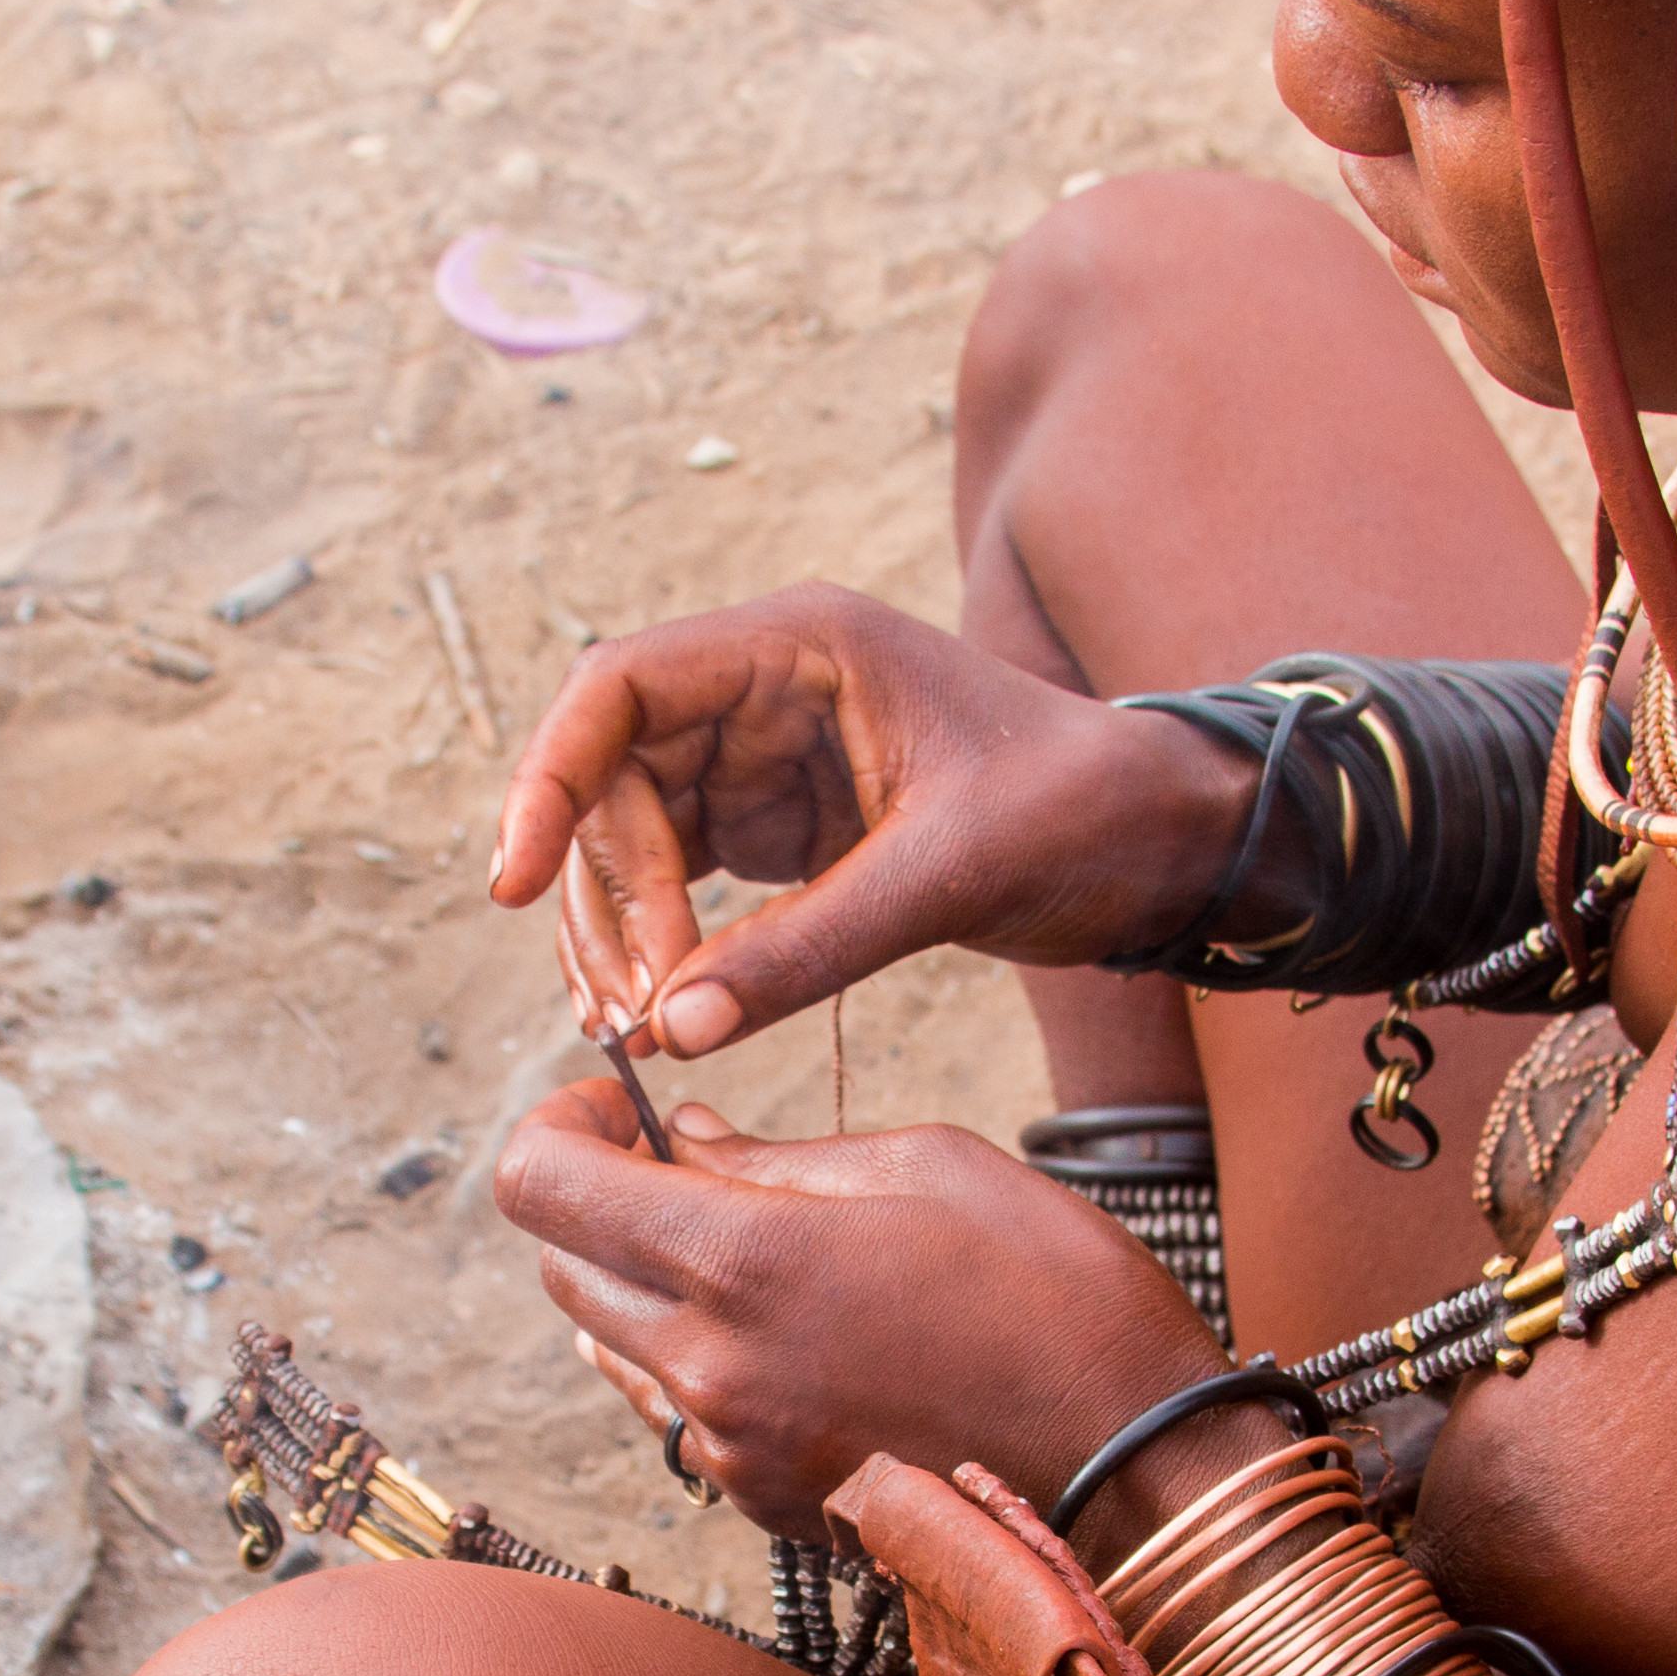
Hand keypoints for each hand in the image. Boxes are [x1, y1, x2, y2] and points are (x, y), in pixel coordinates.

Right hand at [487, 583, 1269, 1058]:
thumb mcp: (950, 875)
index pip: (621, 688)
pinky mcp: (783, 829)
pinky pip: (681, 882)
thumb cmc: (1081, 814)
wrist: (1162, 842)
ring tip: (634, 1027)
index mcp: (801, 647)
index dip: (550, 778)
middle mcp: (765, 691)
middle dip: (599, 893)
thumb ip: (811, 948)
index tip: (514, 882)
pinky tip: (661, 1013)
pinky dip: (662, 946)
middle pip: (610, 777)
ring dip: (618, 930)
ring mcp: (766, 759)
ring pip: (633, 838)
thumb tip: (671, 1028)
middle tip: (627, 1009)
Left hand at [493, 1081, 1233, 1537]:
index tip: (614, 1108)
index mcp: (742, 1262)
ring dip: (647, 1289)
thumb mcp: (926, 1166)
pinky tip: (794, 1338)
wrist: (1133, 1467)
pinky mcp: (762, 1503)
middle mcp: (711, 1367)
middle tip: (684, 1168)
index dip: (558, 1126)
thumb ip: (775, 1156)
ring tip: (752, 1257)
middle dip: (599, 1203)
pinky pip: (681, 1416)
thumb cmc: (1055, 1294)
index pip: (541, 1184)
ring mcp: (731, 1448)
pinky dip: (703, 1362)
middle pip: (560, 1267)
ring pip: (613, 1346)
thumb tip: (681, 1139)